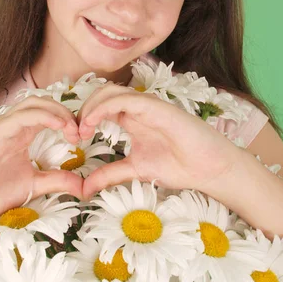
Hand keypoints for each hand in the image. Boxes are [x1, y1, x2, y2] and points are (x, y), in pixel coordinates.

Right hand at [0, 96, 82, 230]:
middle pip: (43, 102)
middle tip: (80, 132)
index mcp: (21, 134)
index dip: (68, 118)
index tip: (82, 137)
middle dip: (65, 111)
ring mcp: (1, 129)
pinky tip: (59, 125)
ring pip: (32, 104)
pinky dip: (42, 116)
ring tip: (71, 129)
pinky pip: (19, 117)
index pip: (47, 112)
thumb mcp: (34, 186)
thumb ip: (58, 181)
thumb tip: (85, 186)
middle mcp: (11, 127)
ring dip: (56, 111)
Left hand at [77, 84, 241, 198]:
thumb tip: (83, 189)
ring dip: (90, 106)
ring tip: (81, 129)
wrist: (209, 169)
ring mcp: (147, 105)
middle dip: (82, 109)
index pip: (100, 106)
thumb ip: (109, 174)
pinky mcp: (157, 107)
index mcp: (131, 118)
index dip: (82, 117)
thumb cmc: (178, 166)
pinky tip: (93, 123)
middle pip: (101, 94)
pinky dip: (104, 107)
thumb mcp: (134, 170)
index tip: (73, 139)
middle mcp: (137, 107)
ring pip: (110, 92)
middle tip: (73, 134)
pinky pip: (125, 99)